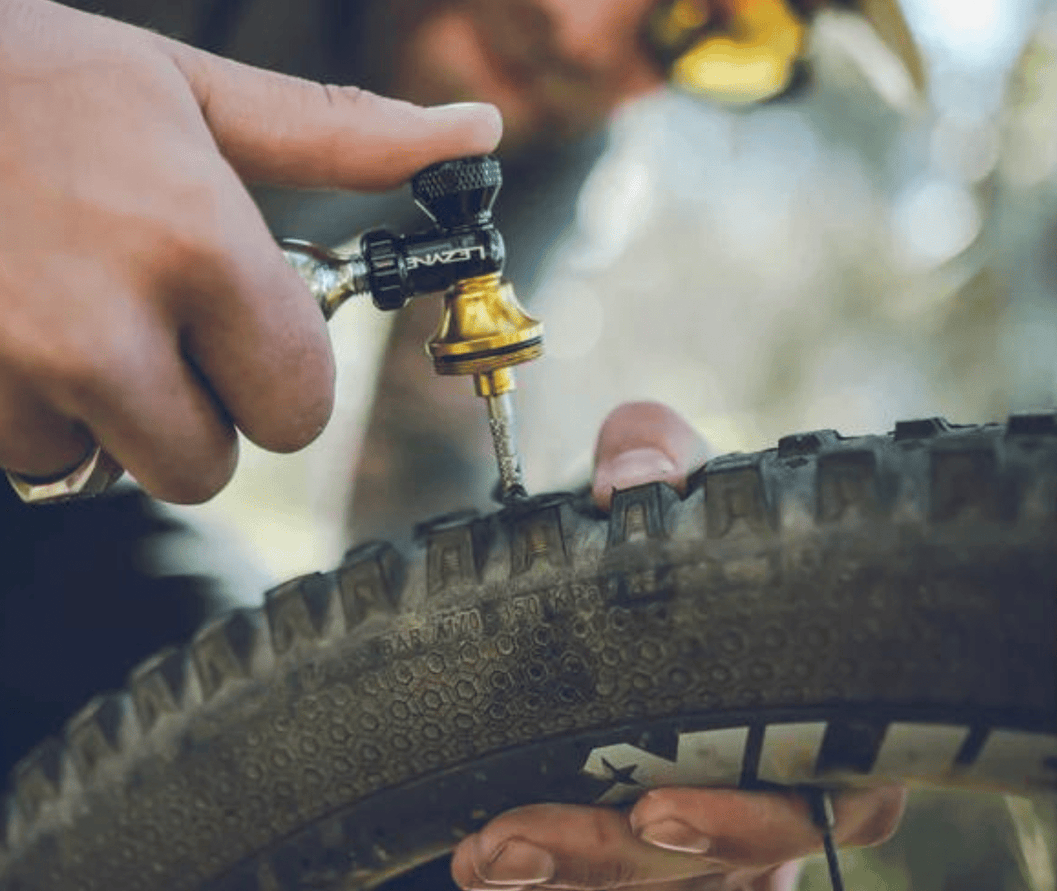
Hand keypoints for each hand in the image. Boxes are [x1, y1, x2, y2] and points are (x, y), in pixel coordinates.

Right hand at [0, 0, 499, 500]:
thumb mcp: (193, 88)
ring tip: (37, 296)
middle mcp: (97, 337)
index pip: (297, 408)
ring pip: (99, 470)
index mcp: (192, 249)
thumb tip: (478, 131)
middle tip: (133, 312)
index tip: (236, 328)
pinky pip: (1, 463)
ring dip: (87, 408)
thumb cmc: (26, 72)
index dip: (273, 371)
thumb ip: (343, 131)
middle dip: (187, 405)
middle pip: (204, 463)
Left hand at [451, 401, 904, 888]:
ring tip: (482, 853)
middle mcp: (784, 784)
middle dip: (611, 861)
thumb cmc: (689, 522)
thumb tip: (625, 483)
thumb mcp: (680, 474)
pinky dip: (547, 880)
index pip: (826, 797)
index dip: (748, 820)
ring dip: (563, 877)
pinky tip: (480, 863)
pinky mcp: (663, 838)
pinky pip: (620, 883)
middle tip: (517, 840)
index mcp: (823, 706)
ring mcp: (727, 827)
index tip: (657, 804)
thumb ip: (660, 458)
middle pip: (724, 865)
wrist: (648, 552)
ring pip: (664, 886)